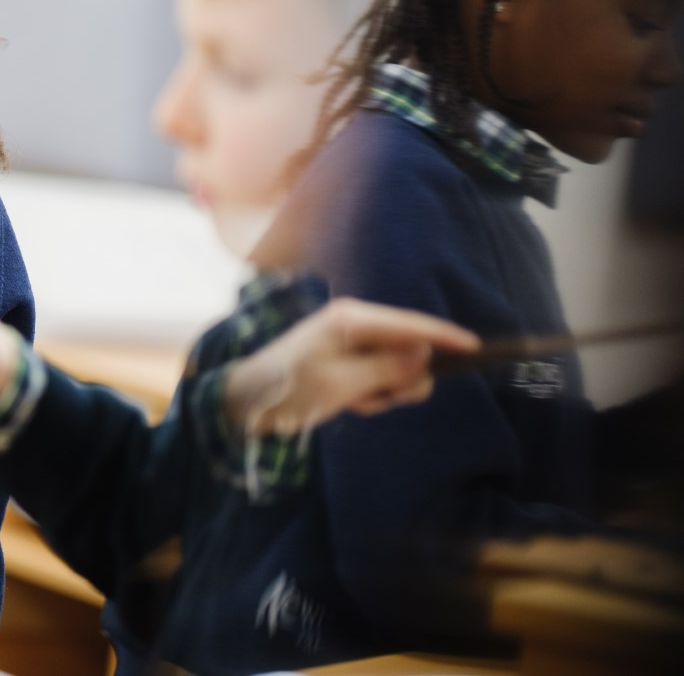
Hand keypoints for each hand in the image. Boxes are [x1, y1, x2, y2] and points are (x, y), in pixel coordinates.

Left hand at [223, 298, 480, 435]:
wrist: (248, 402)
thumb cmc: (290, 388)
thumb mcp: (342, 382)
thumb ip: (387, 369)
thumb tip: (424, 355)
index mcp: (352, 319)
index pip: (410, 324)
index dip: (444, 337)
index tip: (476, 348)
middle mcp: (354, 324)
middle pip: (409, 349)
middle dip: (402, 380)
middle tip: (380, 399)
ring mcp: (350, 343)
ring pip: (396, 370)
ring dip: (384, 392)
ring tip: (354, 402)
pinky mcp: (346, 362)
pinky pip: (378, 380)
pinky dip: (370, 396)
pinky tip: (347, 404)